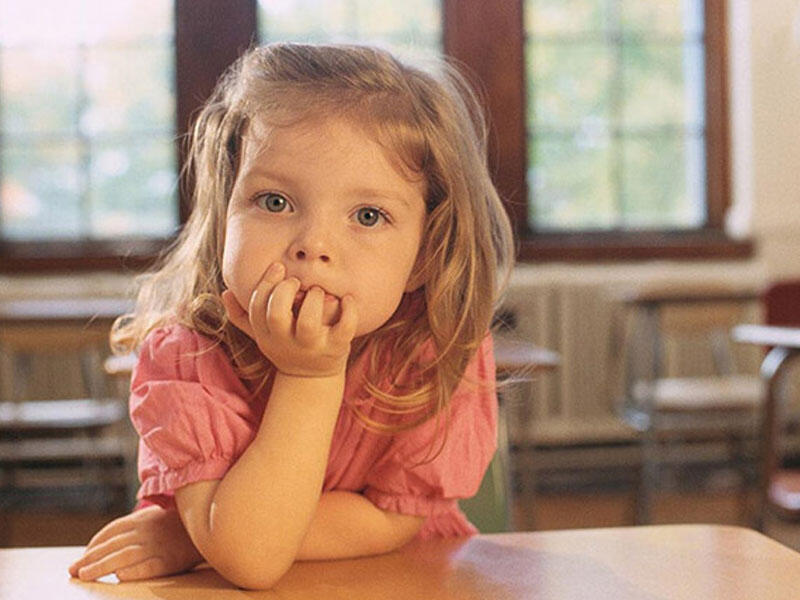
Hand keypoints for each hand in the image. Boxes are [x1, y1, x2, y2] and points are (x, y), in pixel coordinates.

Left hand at [68, 506, 202, 581]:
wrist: (210, 525)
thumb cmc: (180, 524)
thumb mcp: (157, 515)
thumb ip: (136, 524)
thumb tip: (112, 539)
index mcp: (142, 518)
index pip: (110, 531)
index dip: (94, 544)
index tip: (82, 557)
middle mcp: (146, 532)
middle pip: (111, 545)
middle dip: (89, 558)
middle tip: (72, 570)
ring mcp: (156, 546)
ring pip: (122, 557)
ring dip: (100, 566)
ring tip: (85, 575)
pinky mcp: (167, 562)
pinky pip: (145, 568)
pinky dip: (130, 572)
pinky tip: (118, 576)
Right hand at [222, 262, 357, 376]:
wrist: (312, 380)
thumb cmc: (286, 346)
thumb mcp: (261, 334)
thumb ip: (241, 315)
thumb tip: (225, 293)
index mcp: (267, 335)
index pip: (257, 306)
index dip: (266, 283)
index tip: (279, 267)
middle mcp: (287, 342)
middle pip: (277, 314)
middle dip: (284, 291)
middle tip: (295, 281)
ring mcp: (313, 347)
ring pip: (308, 323)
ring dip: (314, 299)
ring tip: (317, 292)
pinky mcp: (337, 348)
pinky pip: (345, 328)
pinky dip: (349, 310)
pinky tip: (347, 298)